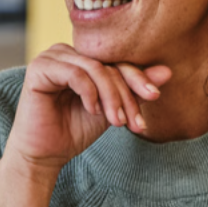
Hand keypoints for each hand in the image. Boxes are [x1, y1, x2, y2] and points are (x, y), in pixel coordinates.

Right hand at [0, 45, 171, 206]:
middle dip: (126, 93)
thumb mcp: (112, 108)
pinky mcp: (39, 68)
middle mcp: (67, 52)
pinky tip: (93, 111)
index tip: (155, 97)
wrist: (46, 154)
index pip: (117, 60)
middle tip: (135, 121)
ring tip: (117, 122)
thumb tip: (168, 71)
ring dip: (111, 96)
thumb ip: (134, 89)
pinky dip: (90, 93)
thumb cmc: (75, 130)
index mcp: (83, 57)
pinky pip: (75, 73)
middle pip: (108, 63)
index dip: (138, 78)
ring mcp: (52, 57)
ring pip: (95, 68)